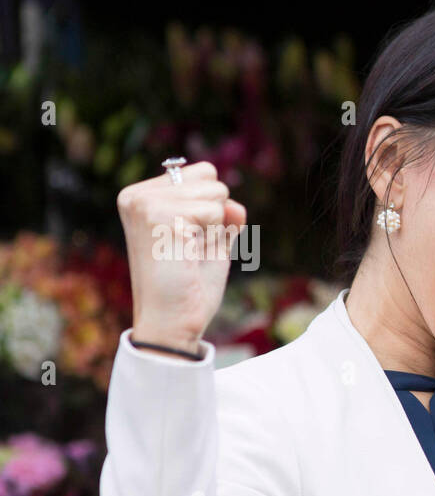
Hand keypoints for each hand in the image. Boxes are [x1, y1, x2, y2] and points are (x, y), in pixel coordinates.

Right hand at [117, 160, 245, 349]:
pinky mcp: (159, 216)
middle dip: (215, 214)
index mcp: (142, 197)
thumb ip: (225, 217)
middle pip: (210, 175)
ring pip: (216, 191)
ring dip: (214, 227)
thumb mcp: (211, 243)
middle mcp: (136, 195)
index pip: (202, 172)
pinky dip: (213, 235)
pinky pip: (215, 210)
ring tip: (188, 253)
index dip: (212, 207)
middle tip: (191, 249)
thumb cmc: (189, 287)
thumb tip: (235, 206)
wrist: (173, 323)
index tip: (190, 239)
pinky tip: (188, 254)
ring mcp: (145, 203)